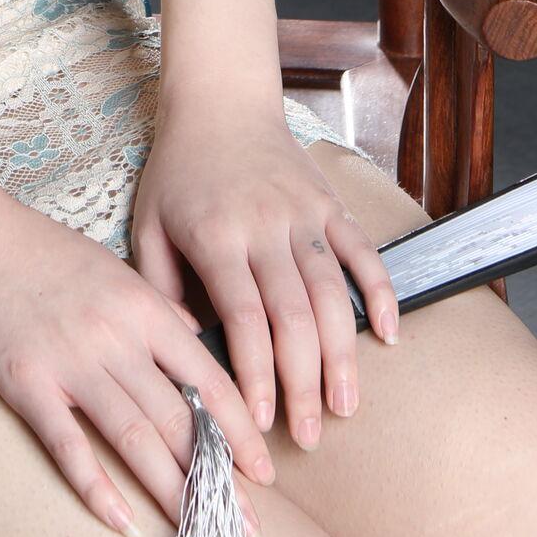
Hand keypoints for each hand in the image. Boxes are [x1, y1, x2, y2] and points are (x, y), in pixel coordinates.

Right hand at [0, 176, 273, 536]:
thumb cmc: (41, 248)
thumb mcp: (113, 267)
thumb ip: (158, 306)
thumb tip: (198, 341)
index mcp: (141, 307)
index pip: (208, 378)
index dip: (241, 430)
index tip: (264, 471)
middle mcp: (115, 337)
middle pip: (179, 418)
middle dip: (218, 475)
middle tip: (248, 525)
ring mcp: (70, 362)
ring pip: (134, 438)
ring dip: (171, 491)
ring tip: (198, 530)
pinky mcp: (27, 383)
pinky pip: (68, 446)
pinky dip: (96, 488)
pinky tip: (121, 522)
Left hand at [128, 96, 399, 450]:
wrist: (219, 101)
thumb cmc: (177, 171)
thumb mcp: (148, 225)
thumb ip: (162, 290)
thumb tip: (185, 351)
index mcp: (215, 235)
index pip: (243, 317)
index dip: (255, 374)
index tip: (258, 422)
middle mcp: (263, 226)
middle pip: (293, 316)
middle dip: (303, 382)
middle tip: (309, 435)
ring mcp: (302, 213)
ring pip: (332, 292)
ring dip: (343, 353)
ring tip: (345, 405)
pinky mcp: (329, 202)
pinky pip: (363, 251)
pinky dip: (379, 292)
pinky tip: (387, 335)